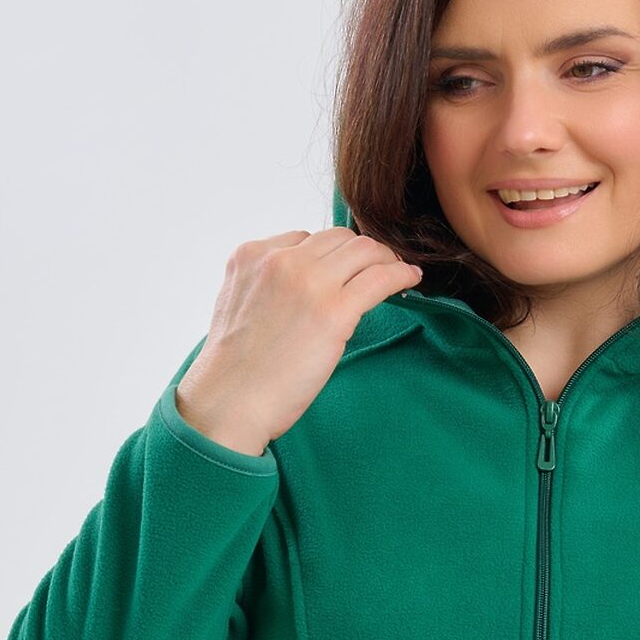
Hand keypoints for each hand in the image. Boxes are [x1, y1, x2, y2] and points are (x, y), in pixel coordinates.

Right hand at [177, 227, 422, 449]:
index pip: (304, 238)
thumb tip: (302, 292)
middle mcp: (279, 259)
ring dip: (384, 259)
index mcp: (251, 255)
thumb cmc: (233, 370)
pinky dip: (401, 274)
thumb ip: (266, 286)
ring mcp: (307, 282)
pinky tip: (410, 280)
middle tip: (379, 269)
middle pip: (338, 238)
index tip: (343, 273)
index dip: (329, 256)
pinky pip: (380, 278)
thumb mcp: (239, 306)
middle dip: (361, 252)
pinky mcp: (333, 310)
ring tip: (397, 273)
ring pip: (363, 249)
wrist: (229, 402)